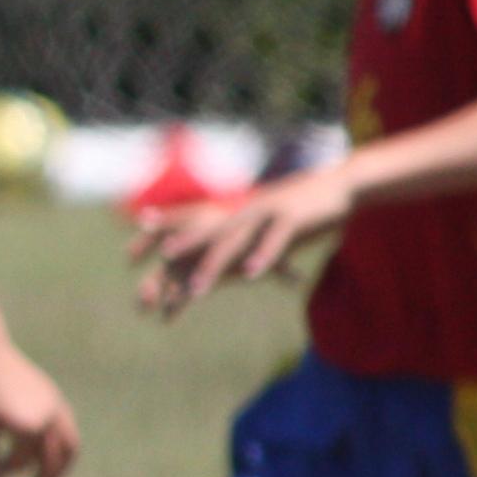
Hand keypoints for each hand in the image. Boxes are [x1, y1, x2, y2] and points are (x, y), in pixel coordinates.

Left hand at [0, 342, 80, 476]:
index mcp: (27, 424)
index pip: (26, 463)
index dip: (12, 476)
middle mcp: (48, 416)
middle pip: (54, 462)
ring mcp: (57, 407)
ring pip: (69, 449)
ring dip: (57, 470)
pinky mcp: (57, 399)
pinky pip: (67, 432)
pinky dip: (58, 451)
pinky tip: (38, 458)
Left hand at [132, 165, 353, 316]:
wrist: (342, 185)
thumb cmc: (304, 210)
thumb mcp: (272, 227)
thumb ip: (252, 246)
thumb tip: (238, 267)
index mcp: (239, 213)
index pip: (195, 224)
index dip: (166, 230)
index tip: (134, 241)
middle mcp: (246, 212)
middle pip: (208, 236)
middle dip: (182, 255)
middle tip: (157, 276)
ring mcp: (268, 213)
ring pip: (234, 241)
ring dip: (213, 265)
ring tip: (194, 290)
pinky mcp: (293, 219)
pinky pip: (273, 240)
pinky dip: (261, 257)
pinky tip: (248, 275)